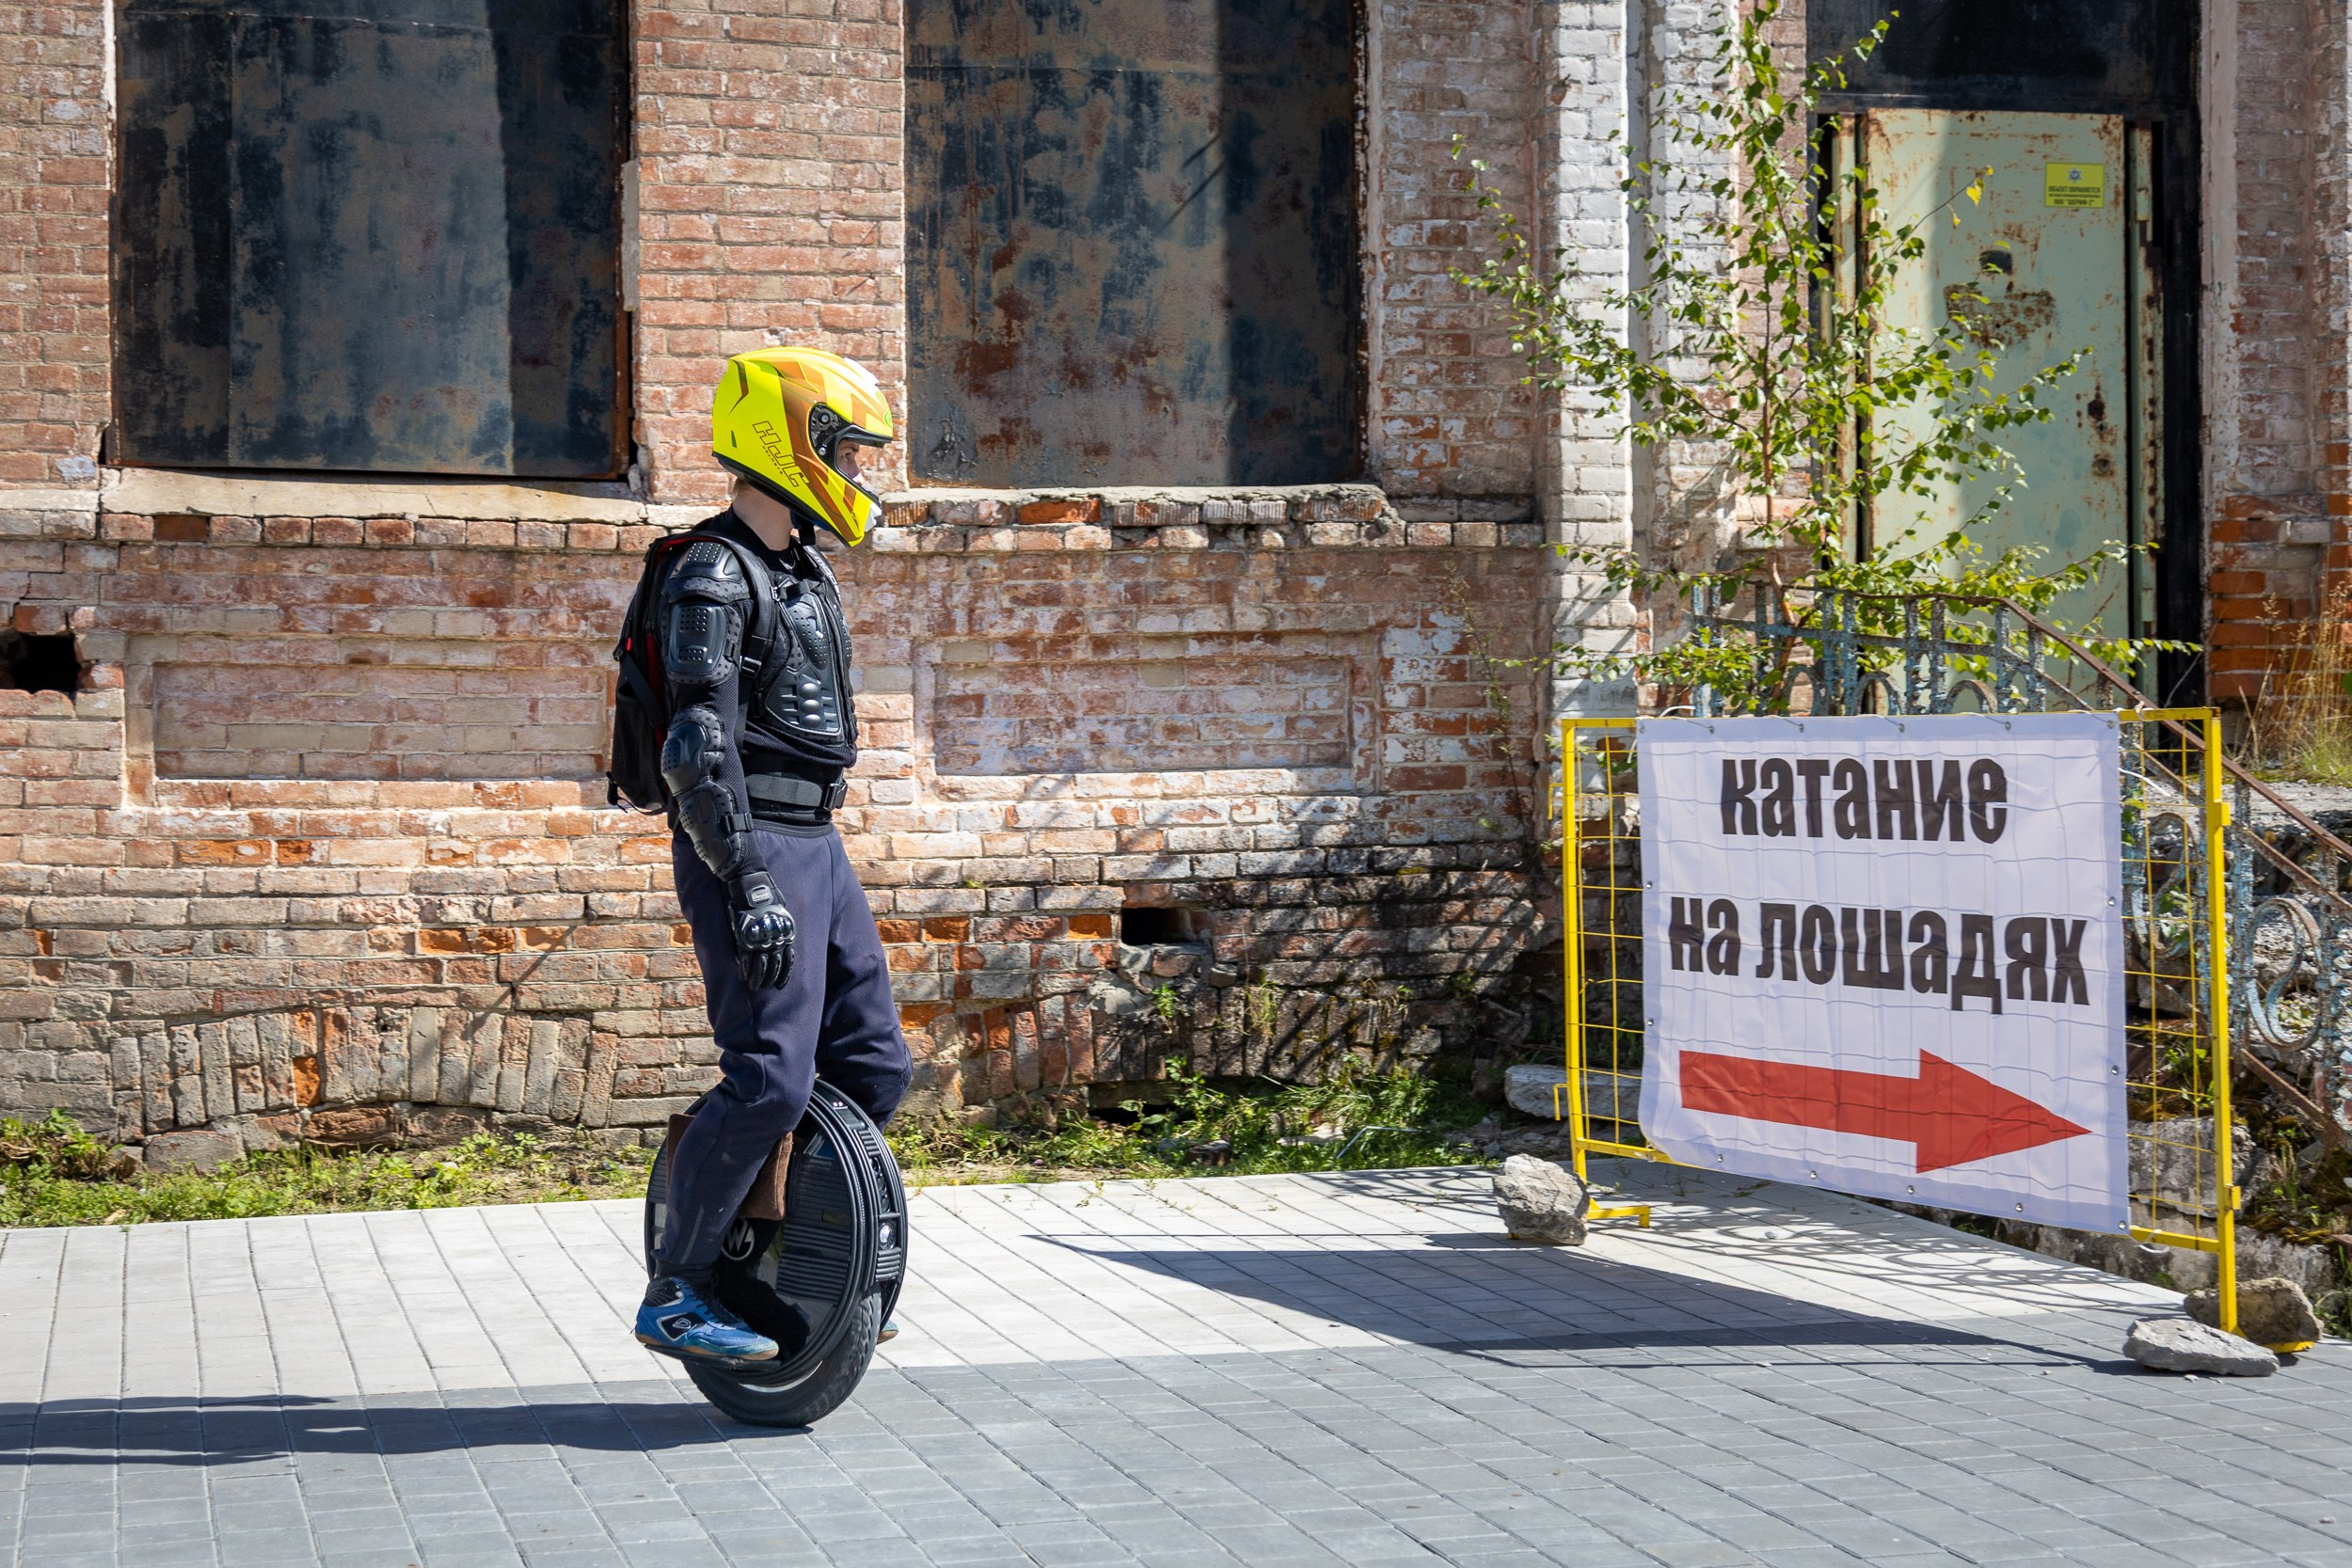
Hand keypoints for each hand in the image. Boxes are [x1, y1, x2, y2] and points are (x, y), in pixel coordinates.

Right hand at [728, 872, 794, 990]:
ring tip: (755, 987)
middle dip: (769, 979)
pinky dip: (745, 969)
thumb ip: (784, 930)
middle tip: (766, 988)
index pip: (787, 961)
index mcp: (785, 936)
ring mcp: (759, 940)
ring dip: (757, 978)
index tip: (780, 985)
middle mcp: (774, 940)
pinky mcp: (745, 938)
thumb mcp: (783, 915)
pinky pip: (745, 958)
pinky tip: (743, 977)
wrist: (754, 890)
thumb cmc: (770, 901)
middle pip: (773, 965)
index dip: (783, 975)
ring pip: (759, 965)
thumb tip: (786, 940)